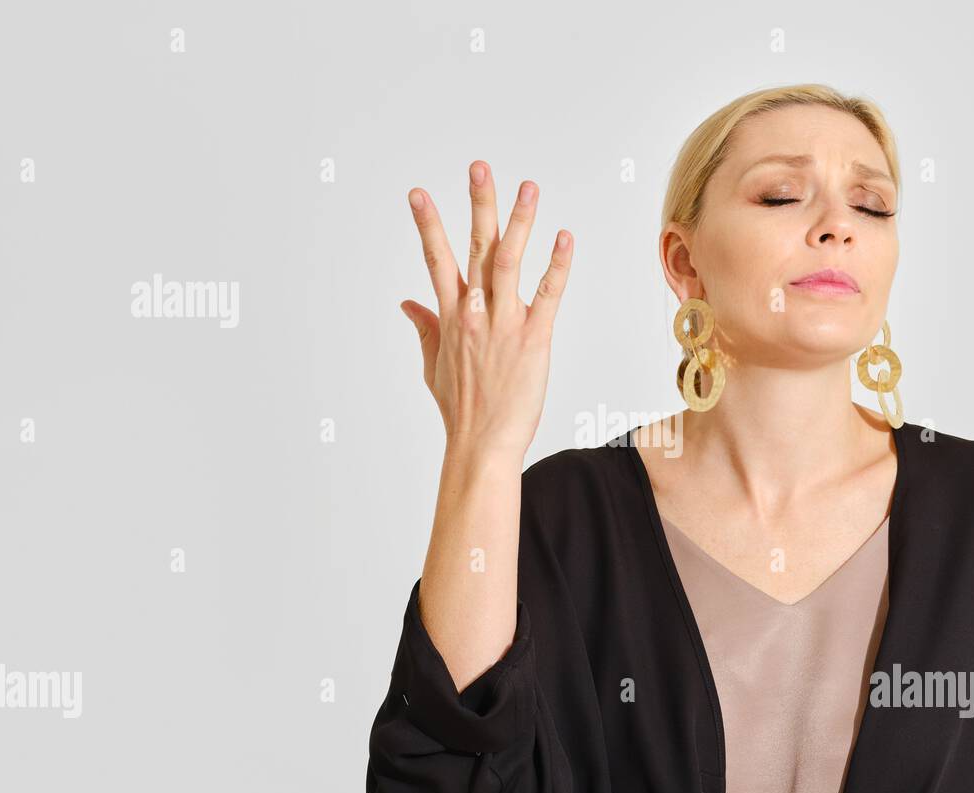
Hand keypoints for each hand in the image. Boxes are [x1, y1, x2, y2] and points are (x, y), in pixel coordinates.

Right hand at [401, 160, 573, 459]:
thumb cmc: (461, 411)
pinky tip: (565, 238)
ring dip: (519, 222)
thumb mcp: (434, 367)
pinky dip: (557, 265)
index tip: (419, 193)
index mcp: (450, 317)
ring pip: (509, 262)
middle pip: (474, 247)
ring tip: (528, 187)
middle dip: (477, 204)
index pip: (436, 260)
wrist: (480, 445)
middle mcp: (474, 313)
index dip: (427, 224)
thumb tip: (407, 303)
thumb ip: (424, 329)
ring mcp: (504, 324)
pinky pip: (548, 295)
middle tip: (480, 166)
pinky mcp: (534, 340)